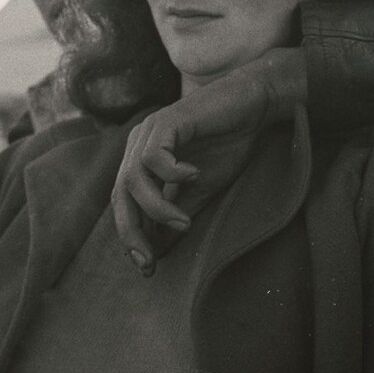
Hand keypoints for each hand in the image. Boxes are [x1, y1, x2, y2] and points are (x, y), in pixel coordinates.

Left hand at [113, 48, 306, 274]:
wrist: (253, 106)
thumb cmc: (229, 143)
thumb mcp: (202, 187)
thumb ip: (179, 211)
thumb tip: (160, 250)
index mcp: (142, 160)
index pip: (123, 203)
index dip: (131, 236)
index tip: (148, 266)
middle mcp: (138, 144)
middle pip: (119, 194)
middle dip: (132, 231)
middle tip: (150, 259)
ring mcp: (150, 130)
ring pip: (133, 178)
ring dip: (157, 209)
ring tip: (185, 223)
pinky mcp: (168, 120)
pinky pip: (155, 156)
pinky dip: (171, 174)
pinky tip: (195, 176)